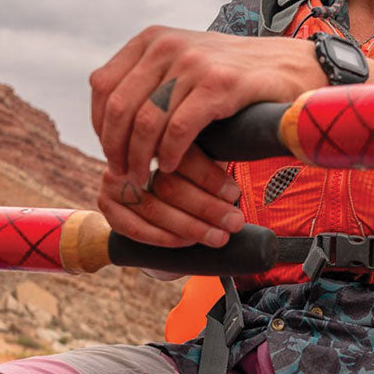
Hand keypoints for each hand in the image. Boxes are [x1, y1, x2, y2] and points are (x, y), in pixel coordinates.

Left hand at [90, 26, 321, 182]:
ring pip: (145, 121)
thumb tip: (110, 123)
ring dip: (140, 157)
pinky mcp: (218, 84)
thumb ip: (151, 81)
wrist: (292, 68)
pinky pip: (178, 129)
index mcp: (152, 39)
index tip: (111, 151)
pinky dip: (170, 155)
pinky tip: (171, 167)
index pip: (103, 85)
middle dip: (115, 148)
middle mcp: (168, 45)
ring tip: (145, 177)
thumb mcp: (185, 64)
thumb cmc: (236, 76)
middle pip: (119, 106)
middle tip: (123, 174)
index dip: (100, 124)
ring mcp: (193, 62)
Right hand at [97, 144, 244, 247]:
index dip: (211, 178)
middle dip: (207, 208)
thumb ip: (226, 147)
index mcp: (159, 130)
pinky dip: (163, 237)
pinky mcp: (107, 205)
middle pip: (170, 185)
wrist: (154, 193)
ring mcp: (114, 178)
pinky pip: (134, 228)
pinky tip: (187, 242)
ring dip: (191, 227)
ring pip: (155, 208)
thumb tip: (267, 142)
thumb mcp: (208, 152)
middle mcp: (132, 151)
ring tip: (220, 236)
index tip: (235, 195)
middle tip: (235, 222)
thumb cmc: (192, 170)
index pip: (183, 156)